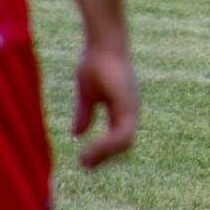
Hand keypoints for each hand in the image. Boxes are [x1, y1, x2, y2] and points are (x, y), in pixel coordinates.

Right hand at [71, 45, 138, 169]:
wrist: (102, 43)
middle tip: (85, 166)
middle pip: (124, 144)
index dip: (104, 151)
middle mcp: (131, 110)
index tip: (86, 161)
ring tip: (84, 162)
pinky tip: (89, 150)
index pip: (119, 138)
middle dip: (104, 157)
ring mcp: (132, 108)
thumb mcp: (87, 94)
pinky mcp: (128, 105)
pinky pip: (121, 134)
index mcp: (123, 109)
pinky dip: (105, 146)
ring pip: (124, 142)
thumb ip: (85, 114)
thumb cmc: (95, 63)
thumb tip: (78, 133)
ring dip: (103, 154)